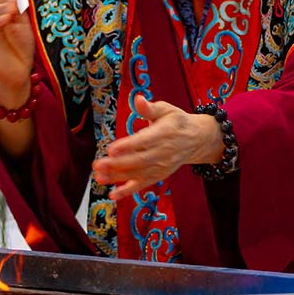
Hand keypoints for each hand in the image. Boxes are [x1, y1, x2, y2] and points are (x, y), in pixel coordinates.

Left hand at [92, 95, 223, 200]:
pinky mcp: (158, 176)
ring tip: (99, 177)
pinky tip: (113, 195)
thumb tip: (138, 99)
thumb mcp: (166, 109)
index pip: (144, 141)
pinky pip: (142, 185)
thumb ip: (150, 108)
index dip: (128, 146)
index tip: (111, 149)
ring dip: (117, 177)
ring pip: (137, 174)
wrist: (196, 140)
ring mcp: (160, 167)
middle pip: (138, 161)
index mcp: (163, 134)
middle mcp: (162, 153)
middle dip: (116, 164)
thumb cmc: (176, 122)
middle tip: (97, 165)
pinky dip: (128, 191)